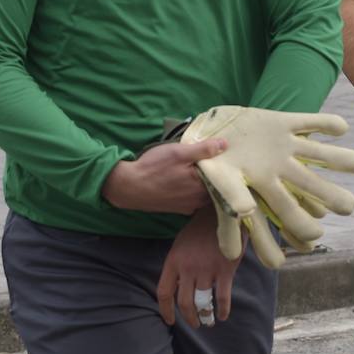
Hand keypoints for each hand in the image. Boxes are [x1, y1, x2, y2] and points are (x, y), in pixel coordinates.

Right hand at [101, 139, 225, 213]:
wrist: (127, 187)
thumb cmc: (153, 168)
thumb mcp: (179, 153)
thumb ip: (204, 149)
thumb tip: (226, 144)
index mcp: (201, 188)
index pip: (224, 178)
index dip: (225, 166)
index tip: (227, 156)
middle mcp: (197, 201)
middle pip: (215, 187)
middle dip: (216, 174)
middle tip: (215, 159)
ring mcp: (187, 206)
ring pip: (204, 193)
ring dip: (204, 182)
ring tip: (202, 167)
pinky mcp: (177, 208)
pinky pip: (192, 198)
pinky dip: (193, 189)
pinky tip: (188, 179)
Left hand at [156, 206, 243, 328]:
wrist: (223, 212)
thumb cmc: (201, 227)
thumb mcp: (181, 244)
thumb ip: (178, 265)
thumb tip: (179, 286)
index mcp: (173, 261)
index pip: (164, 293)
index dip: (165, 311)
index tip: (170, 321)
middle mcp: (188, 268)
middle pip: (185, 302)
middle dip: (190, 317)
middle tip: (195, 324)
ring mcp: (207, 270)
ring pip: (203, 302)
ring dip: (205, 316)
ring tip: (208, 322)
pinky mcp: (225, 270)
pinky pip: (222, 297)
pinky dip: (222, 309)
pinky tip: (222, 315)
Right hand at [181, 107, 353, 268]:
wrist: (209, 130)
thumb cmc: (212, 162)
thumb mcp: (219, 183)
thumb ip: (230, 203)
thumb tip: (238, 234)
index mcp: (266, 187)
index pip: (288, 212)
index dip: (301, 225)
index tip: (316, 237)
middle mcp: (281, 169)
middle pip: (310, 185)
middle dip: (329, 196)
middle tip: (350, 207)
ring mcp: (285, 146)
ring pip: (318, 154)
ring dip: (338, 158)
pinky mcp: (283, 123)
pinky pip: (308, 123)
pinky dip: (324, 124)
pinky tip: (341, 127)